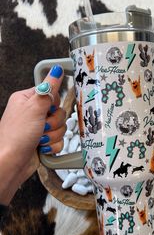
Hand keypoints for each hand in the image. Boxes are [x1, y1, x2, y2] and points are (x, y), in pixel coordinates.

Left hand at [0, 65, 65, 204]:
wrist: (11, 163)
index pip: (52, 94)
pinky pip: (59, 140)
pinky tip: (42, 147)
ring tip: (39, 139)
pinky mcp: (44, 141)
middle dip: (53, 122)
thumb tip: (56, 70)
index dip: (53, 103)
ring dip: (53, 135)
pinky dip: (53, 145)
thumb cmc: (15, 135)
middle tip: (41, 126)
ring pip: (61, 127)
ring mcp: (38, 128)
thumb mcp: (34, 108)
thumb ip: (48, 89)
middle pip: (59, 112)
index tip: (48, 109)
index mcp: (28, 99)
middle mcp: (33, 113)